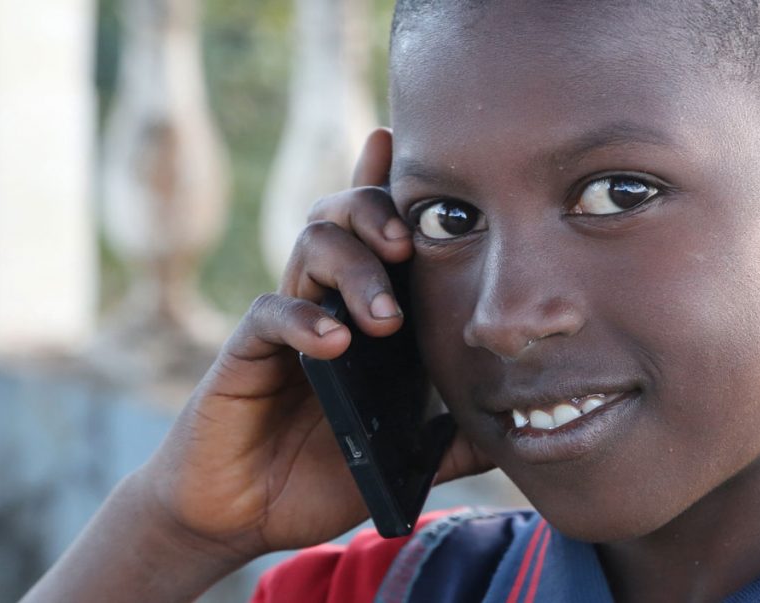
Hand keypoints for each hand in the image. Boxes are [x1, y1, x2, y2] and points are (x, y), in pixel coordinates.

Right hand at [138, 128, 492, 561]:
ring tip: (385, 320)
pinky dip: (304, 320)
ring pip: (310, 248)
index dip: (389, 188)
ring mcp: (284, 325)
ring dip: (353, 269)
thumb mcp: (401, 456)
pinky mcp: (245, 354)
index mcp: (364, 317)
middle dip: (376, 213)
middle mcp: (325, 304)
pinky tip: (335, 343)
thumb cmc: (321, 475)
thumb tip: (516, 431)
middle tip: (407, 246)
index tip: (409, 148)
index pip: (377, 238)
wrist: (243, 514)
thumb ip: (451, 440)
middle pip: (342, 219)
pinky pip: (269, 313)